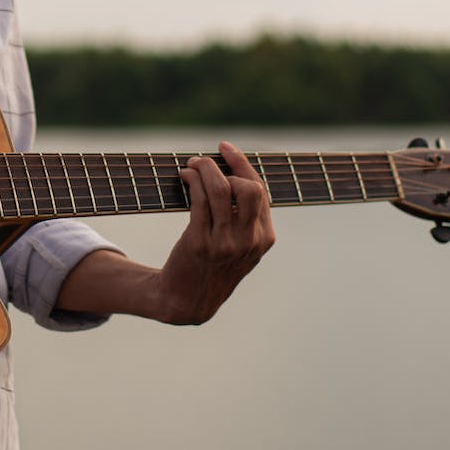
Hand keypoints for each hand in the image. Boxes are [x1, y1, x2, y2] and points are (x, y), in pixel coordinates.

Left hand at [152, 141, 276, 324]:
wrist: (187, 302)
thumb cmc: (212, 267)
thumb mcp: (241, 248)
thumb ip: (246, 219)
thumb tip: (234, 172)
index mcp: (264, 238)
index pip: (260, 190)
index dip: (242, 164)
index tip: (225, 148)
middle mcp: (249, 240)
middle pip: (248, 188)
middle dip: (225, 166)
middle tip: (204, 162)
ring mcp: (225, 243)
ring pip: (220, 189)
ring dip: (203, 168)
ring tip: (191, 166)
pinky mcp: (200, 243)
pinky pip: (199, 200)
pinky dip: (192, 181)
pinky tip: (184, 178)